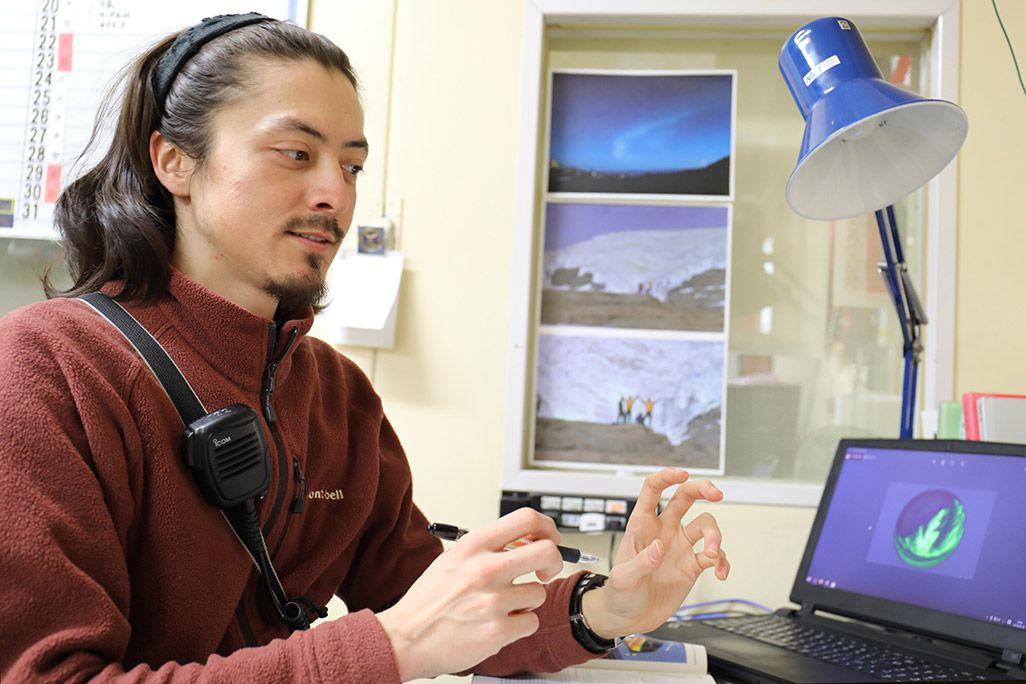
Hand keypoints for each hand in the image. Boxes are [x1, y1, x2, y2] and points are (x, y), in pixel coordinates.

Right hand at [377, 507, 563, 680]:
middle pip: (546, 551)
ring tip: (502, 606)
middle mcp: (485, 569)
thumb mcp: (453, 559)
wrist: (406, 638)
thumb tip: (525, 542)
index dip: (547, 527)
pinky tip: (499, 624)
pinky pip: (531, 622)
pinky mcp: (498, 631)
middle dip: (554, 561)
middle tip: (545, 570)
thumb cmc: (429, 600)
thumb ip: (488, 549)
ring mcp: (493, 601)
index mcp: (473, 546)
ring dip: (526, 601)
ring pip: (539, 593)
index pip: (526, 519)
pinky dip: (520, 625)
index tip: (549, 538)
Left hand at [582, 469, 729, 637]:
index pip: (653, 490)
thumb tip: (659, 546)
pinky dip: (723, 562)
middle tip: (717, 493)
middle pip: (685, 497)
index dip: (667, 477)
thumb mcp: (622, 580)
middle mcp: (664, 530)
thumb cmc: (618, 594)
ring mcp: (680, 546)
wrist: (629, 617)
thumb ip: (640, 563)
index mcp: (642, 525)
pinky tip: (721, 574)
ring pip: (705, 526)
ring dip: (715, 536)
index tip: (683, 474)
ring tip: (713, 555)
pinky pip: (715, 556)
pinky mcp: (692, 565)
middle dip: (702, 489)